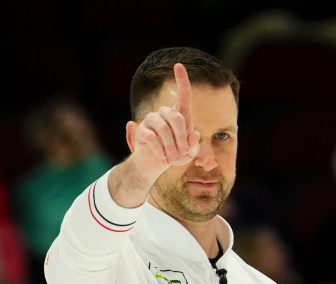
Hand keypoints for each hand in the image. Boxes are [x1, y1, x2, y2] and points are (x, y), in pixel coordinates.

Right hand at [111, 63, 199, 204]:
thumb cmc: (175, 155)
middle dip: (182, 137)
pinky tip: (162, 157)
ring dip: (171, 146)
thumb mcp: (189, 153)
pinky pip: (152, 137)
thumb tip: (195, 134)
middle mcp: (164, 113)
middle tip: (183, 154)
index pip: (183, 95)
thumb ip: (194, 145)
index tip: (178, 65)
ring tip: (173, 158)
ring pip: (164, 128)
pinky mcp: (141, 130)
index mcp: (179, 115)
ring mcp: (151, 120)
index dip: (182, 80)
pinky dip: (160, 150)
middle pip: (176, 117)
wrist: (155, 165)